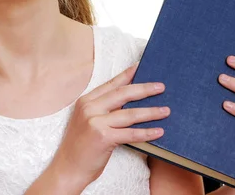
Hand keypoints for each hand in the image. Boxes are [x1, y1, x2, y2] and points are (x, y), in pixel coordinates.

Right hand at [51, 62, 168, 189]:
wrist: (68, 168)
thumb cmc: (81, 146)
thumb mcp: (88, 121)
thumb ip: (104, 109)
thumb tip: (129, 101)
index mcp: (86, 101)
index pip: (111, 84)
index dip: (127, 75)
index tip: (142, 66)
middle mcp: (89, 108)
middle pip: (123, 94)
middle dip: (144, 89)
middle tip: (161, 87)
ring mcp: (95, 122)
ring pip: (130, 114)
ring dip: (151, 112)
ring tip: (166, 110)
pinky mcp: (103, 137)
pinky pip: (130, 133)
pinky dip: (146, 132)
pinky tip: (158, 131)